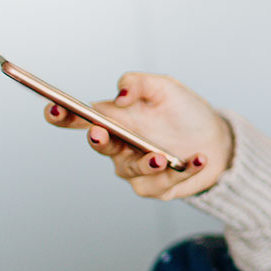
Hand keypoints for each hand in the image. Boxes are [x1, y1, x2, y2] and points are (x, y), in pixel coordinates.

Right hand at [44, 72, 234, 199]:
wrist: (216, 139)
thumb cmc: (185, 112)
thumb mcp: (165, 88)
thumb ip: (139, 83)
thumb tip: (119, 94)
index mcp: (116, 118)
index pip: (81, 117)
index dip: (62, 115)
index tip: (54, 109)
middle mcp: (120, 145)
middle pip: (100, 145)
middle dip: (98, 140)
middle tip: (100, 134)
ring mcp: (135, 168)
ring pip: (132, 168)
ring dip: (146, 162)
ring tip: (163, 156)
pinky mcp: (154, 187)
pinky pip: (162, 183)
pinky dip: (182, 170)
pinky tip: (198, 159)